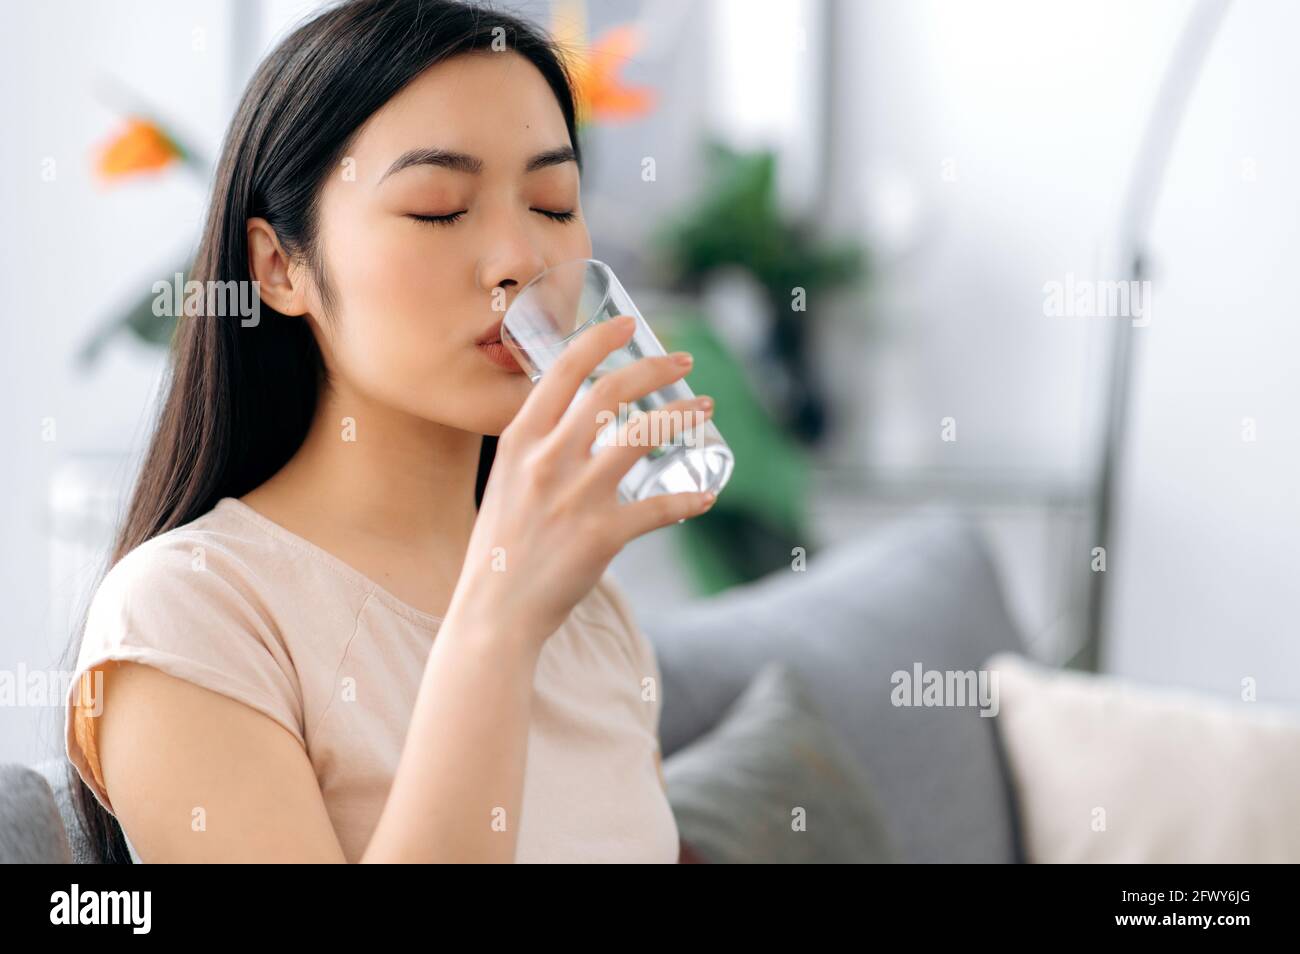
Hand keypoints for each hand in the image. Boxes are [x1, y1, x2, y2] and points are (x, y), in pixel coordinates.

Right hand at [446, 314, 716, 648]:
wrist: (493, 613)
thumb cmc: (500, 547)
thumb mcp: (505, 482)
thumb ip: (536, 449)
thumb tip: (578, 422)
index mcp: (519, 441)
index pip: (562, 369)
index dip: (600, 339)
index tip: (629, 324)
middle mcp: (546, 460)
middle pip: (611, 392)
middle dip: (655, 366)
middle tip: (684, 360)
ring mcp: (575, 497)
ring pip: (643, 436)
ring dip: (682, 416)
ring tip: (705, 407)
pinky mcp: (601, 535)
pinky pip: (660, 509)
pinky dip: (689, 500)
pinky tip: (706, 496)